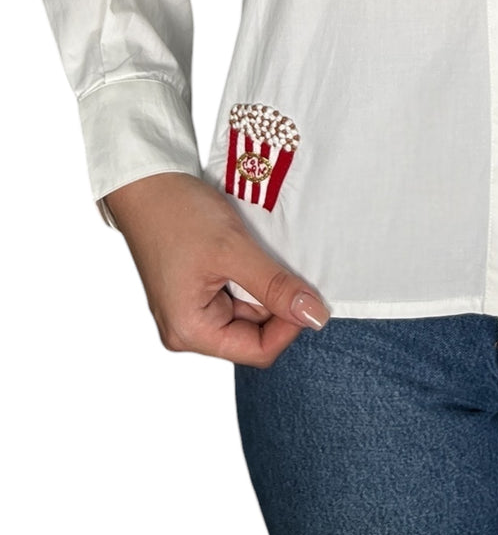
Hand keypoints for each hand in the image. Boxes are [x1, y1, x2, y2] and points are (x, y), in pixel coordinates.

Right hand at [104, 171, 329, 365]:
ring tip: (258, 252)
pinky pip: (237, 294)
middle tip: (282, 263)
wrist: (146, 184)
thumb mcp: (234, 250)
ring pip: (249, 311)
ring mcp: (191, 310)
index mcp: (190, 331)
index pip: (259, 350)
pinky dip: (251, 276)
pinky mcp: (196, 291)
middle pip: (255, 333)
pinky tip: (249, 252)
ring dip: (264, 285)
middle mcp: (187, 329)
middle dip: (276, 301)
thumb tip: (315, 317)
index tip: (308, 292)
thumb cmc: (178, 214)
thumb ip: (275, 287)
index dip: (290, 325)